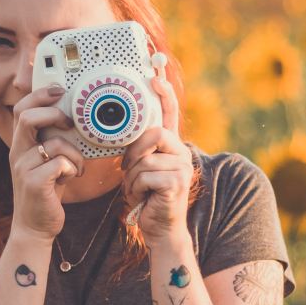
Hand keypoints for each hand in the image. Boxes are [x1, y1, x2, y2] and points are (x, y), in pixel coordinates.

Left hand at [121, 73, 192, 243]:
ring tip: (138, 190)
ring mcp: (182, 168)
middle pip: (154, 133)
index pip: (169, 113)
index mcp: (173, 146)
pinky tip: (143, 197)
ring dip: (133, 177)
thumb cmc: (147, 197)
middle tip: (131, 169)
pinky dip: (136, 188)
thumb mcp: (141, 168)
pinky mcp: (177, 183)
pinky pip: (146, 175)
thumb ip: (140, 149)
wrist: (160, 228)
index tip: (154, 75)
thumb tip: (123, 130)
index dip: (163, 93)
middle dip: (135, 152)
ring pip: (145, 159)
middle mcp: (182, 153)